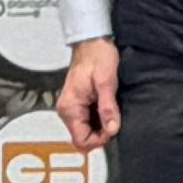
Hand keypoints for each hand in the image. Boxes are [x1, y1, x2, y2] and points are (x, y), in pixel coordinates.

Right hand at [56, 36, 120, 151]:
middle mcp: (67, 110)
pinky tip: (108, 109)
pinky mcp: (78, 102)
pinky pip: (87, 120)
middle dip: (100, 134)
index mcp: (70, 107)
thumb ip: (108, 107)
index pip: (80, 140)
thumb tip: (112, 130)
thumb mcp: (106, 82)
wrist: (92, 41)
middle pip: (82, 137)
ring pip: (85, 129)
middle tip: (115, 121)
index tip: (112, 129)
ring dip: (100, 126)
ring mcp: (72, 107)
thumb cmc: (97, 56)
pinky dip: (99, 119)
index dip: (98, 140)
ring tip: (112, 112)